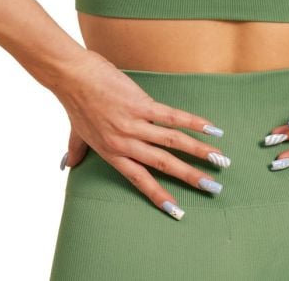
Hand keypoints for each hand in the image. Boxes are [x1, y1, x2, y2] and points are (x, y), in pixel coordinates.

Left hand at [52, 49, 229, 219]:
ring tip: (219, 159)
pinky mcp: (141, 104)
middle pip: (163, 165)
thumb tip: (68, 163)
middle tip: (213, 188)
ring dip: (199, 151)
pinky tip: (211, 128)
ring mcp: (134, 124)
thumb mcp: (76, 132)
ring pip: (172, 142)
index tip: (178, 211)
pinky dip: (193, 122)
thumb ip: (76, 150)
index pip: (140, 180)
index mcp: (112, 153)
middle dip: (190, 177)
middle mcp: (125, 143)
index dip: (159, 196)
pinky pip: (171, 116)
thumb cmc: (74, 101)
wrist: (72, 76)